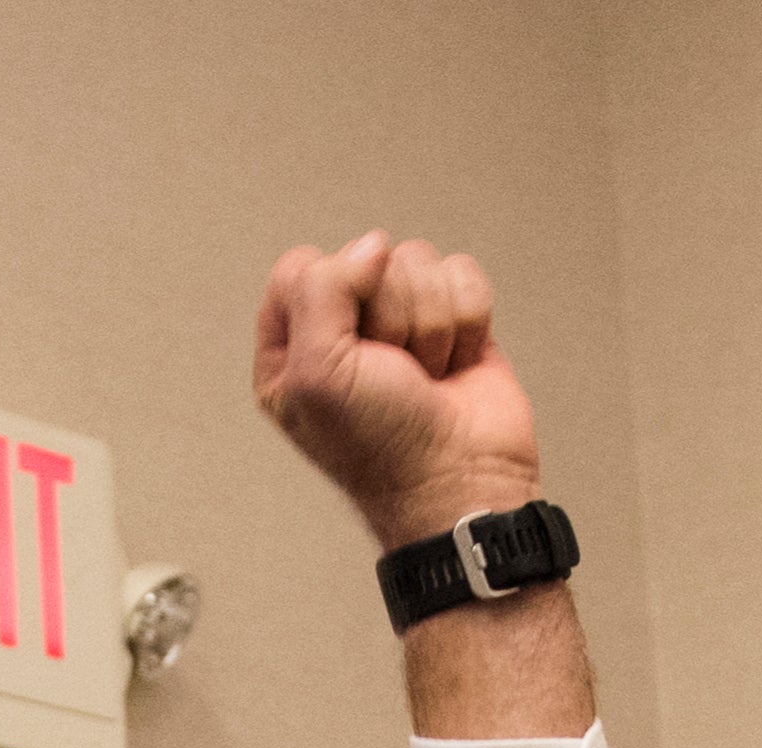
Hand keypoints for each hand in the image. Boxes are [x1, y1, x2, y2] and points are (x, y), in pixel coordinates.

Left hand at [253, 231, 541, 548]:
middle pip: (367, 259)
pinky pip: (462, 275)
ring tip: (426, 379)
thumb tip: (372, 247)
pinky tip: (456, 368)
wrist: (462, 486)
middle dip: (390, 319)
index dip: (333, 296)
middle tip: (393, 374)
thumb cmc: (384, 450)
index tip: (349, 349)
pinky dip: (468, 323)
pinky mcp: (456, 323)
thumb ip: (320, 288)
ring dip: (430, 327)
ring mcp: (404, 324)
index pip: (303, 266)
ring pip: (418, 263)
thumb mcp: (316, 372)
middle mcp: (346, 331)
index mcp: (293, 347)